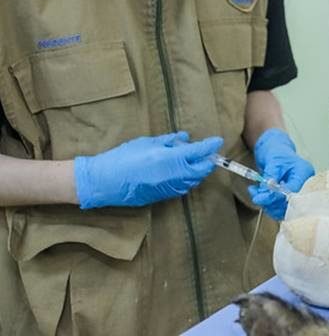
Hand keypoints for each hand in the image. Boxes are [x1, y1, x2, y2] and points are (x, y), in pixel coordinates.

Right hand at [74, 132, 222, 209]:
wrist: (104, 182)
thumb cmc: (123, 157)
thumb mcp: (146, 143)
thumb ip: (168, 141)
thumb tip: (184, 138)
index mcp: (170, 159)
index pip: (198, 152)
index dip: (210, 145)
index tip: (217, 140)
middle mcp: (174, 175)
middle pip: (201, 169)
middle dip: (208, 160)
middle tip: (208, 152)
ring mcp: (169, 188)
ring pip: (194, 180)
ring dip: (198, 171)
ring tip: (195, 161)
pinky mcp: (163, 197)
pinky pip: (183, 188)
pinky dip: (188, 179)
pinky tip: (183, 172)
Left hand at [248, 128, 314, 219]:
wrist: (274, 149)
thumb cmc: (276, 151)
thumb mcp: (273, 161)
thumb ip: (270, 178)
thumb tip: (265, 195)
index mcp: (304, 172)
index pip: (293, 191)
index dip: (276, 197)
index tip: (260, 198)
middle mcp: (304, 184)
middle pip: (289, 203)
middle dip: (270, 201)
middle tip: (256, 195)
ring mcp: (297, 191)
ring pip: (283, 208)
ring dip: (266, 203)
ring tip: (255, 191)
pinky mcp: (288, 197)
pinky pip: (279, 207)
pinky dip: (266, 203)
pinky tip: (258, 193)